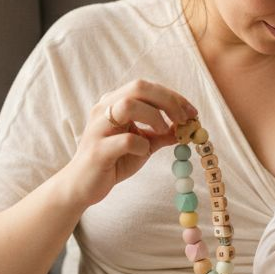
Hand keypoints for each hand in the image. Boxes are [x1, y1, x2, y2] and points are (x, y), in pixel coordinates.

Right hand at [61, 79, 196, 207]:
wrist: (82, 186)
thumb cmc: (113, 161)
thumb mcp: (143, 145)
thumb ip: (162, 134)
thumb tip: (187, 128)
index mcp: (114, 103)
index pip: (146, 87)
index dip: (172, 96)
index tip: (192, 112)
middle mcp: (103, 109)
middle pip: (138, 87)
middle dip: (168, 101)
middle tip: (184, 119)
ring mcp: (98, 128)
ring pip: (129, 105)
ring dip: (154, 116)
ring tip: (164, 132)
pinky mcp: (98, 150)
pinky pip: (125, 140)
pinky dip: (141, 145)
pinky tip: (143, 152)